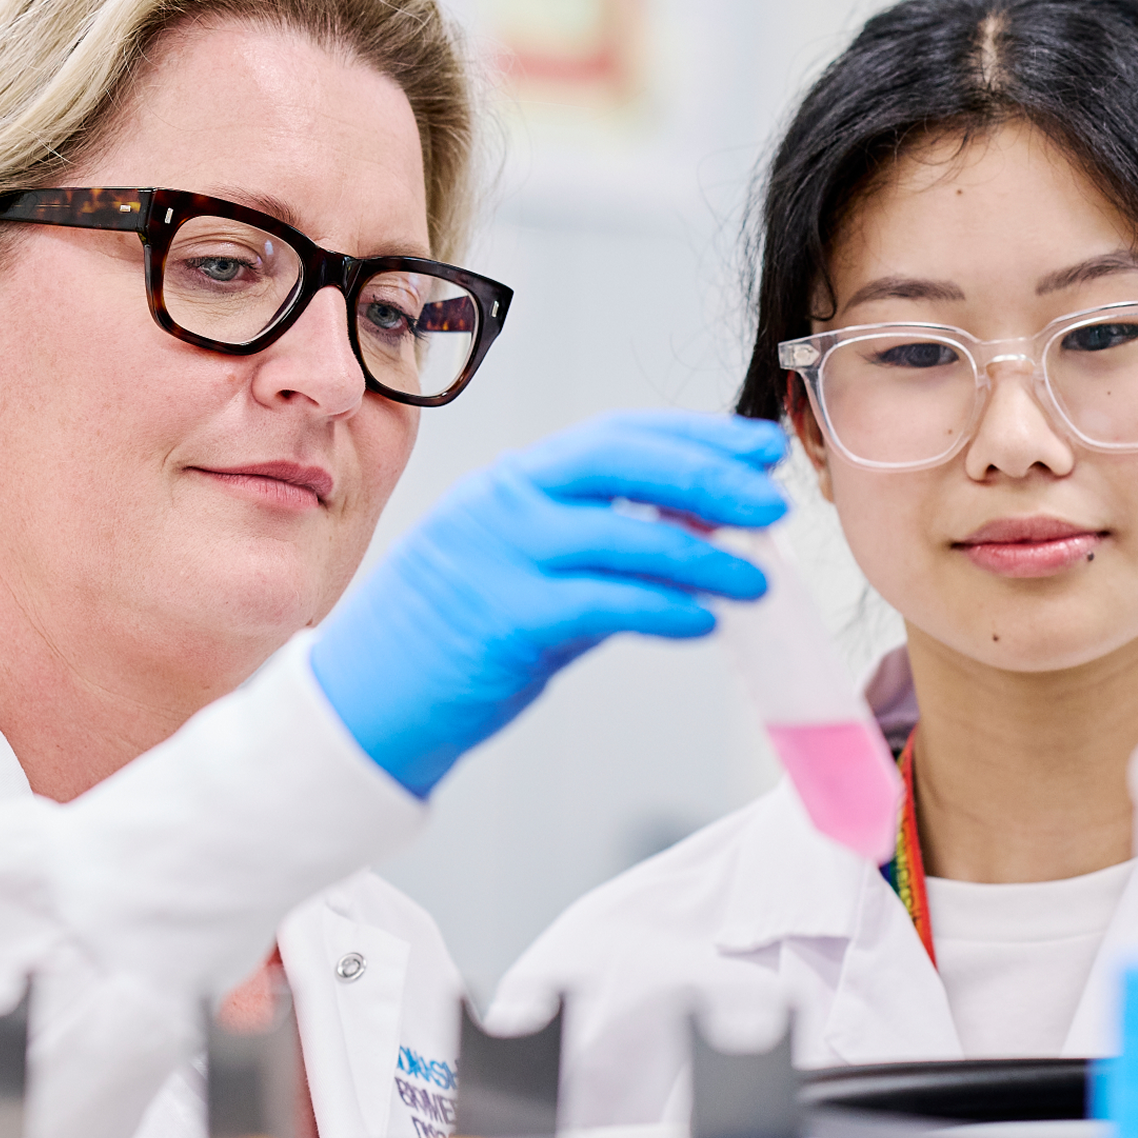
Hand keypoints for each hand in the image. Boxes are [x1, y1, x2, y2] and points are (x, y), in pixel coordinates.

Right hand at [312, 411, 789, 796]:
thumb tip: (696, 537)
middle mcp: (501, 504)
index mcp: (511, 483)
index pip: (615, 436)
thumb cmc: (452, 637)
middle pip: (620, 464)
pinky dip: (661, 608)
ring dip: (702, 554)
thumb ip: (595, 548)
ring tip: (758, 577)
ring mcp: (496, 558)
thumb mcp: (521, 568)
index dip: (694, 435)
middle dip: (707, 475)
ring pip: (620, 535)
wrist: (364, 703)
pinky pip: (600, 605)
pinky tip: (704, 621)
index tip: (759, 447)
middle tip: (773, 499)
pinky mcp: (500, 622)